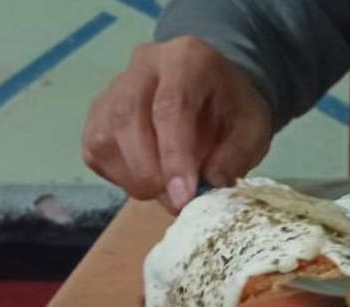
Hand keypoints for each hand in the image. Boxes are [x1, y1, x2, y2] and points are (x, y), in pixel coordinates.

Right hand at [82, 36, 272, 211]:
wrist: (214, 93)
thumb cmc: (233, 110)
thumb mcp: (253, 130)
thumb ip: (235, 156)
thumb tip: (207, 185)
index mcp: (187, 60)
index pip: (170, 105)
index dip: (174, 156)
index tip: (183, 197)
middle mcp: (143, 67)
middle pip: (127, 117)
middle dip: (149, 171)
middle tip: (175, 202)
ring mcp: (114, 89)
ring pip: (105, 137)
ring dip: (134, 178)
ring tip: (167, 192)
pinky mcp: (98, 115)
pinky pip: (96, 151)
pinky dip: (121, 177)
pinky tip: (149, 180)